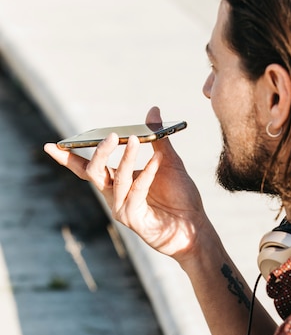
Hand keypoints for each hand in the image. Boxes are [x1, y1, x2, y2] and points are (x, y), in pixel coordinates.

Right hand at [44, 107, 206, 261]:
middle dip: (99, 152)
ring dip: (126, 159)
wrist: (194, 225)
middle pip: (94, 172)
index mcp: (117, 182)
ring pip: (115, 180)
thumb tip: (152, 109)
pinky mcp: (133, 219)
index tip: (51, 145)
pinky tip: (157, 161)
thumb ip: (157, 137)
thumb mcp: (168, 161)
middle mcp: (114, 195)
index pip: (86, 168)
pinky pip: (136, 192)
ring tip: (136, 140)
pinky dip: (146, 174)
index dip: (67, 158)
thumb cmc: (180, 196)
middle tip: (113, 136)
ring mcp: (122, 208)